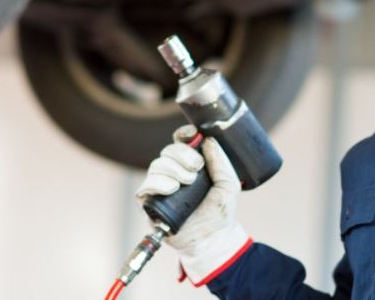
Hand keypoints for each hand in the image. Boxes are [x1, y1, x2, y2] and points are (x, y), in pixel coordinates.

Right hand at [135, 125, 250, 284]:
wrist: (213, 240)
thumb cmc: (220, 212)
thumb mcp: (229, 185)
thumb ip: (221, 162)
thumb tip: (209, 141)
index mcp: (190, 165)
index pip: (180, 142)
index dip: (183, 135)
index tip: (192, 135)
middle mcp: (173, 173)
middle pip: (167, 151)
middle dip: (181, 155)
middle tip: (196, 168)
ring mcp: (160, 188)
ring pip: (156, 166)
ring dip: (172, 169)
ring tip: (187, 182)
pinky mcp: (150, 204)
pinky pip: (145, 187)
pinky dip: (157, 183)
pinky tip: (172, 188)